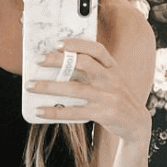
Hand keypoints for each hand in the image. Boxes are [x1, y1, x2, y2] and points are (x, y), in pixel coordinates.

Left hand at [28, 38, 150, 142]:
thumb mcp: (110, 81)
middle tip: (38, 60)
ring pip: (74, 89)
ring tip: (30, 86)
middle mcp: (111, 79)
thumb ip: (91, 73)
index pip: (97, 49)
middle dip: (59, 60)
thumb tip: (55, 70)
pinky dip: (55, 111)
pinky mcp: (104, 114)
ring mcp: (108, 97)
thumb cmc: (115, 98)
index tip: (58, 43)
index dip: (77, 44)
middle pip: (83, 64)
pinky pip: (74, 112)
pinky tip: (40, 110)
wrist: (137, 123)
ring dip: (48, 86)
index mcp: (112, 68)